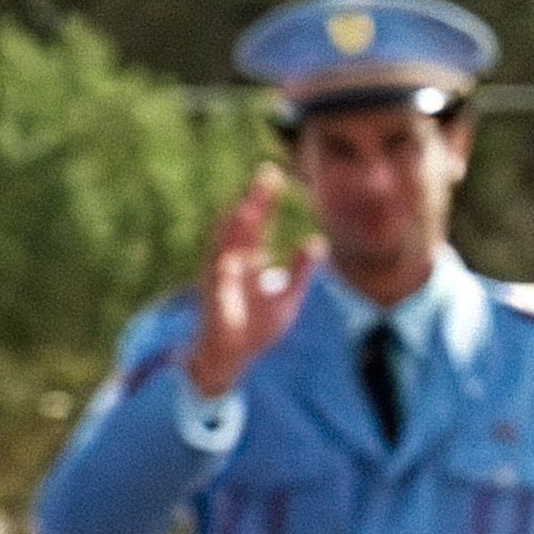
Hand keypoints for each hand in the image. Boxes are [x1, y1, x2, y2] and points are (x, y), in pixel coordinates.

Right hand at [186, 164, 321, 397]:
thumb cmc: (255, 327)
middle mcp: (229, 265)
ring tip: (248, 208)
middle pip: (240, 227)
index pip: (255, 223)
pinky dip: (223, 269)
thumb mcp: (287, 297)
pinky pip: (218, 283)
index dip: (262, 199)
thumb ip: (300, 271)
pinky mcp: (215, 304)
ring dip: (235, 228)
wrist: (231, 359)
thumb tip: (318, 242)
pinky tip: (232, 258)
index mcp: (245, 261)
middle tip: (265, 177)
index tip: (273, 174)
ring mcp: (219, 282)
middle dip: (252, 203)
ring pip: (225, 248)